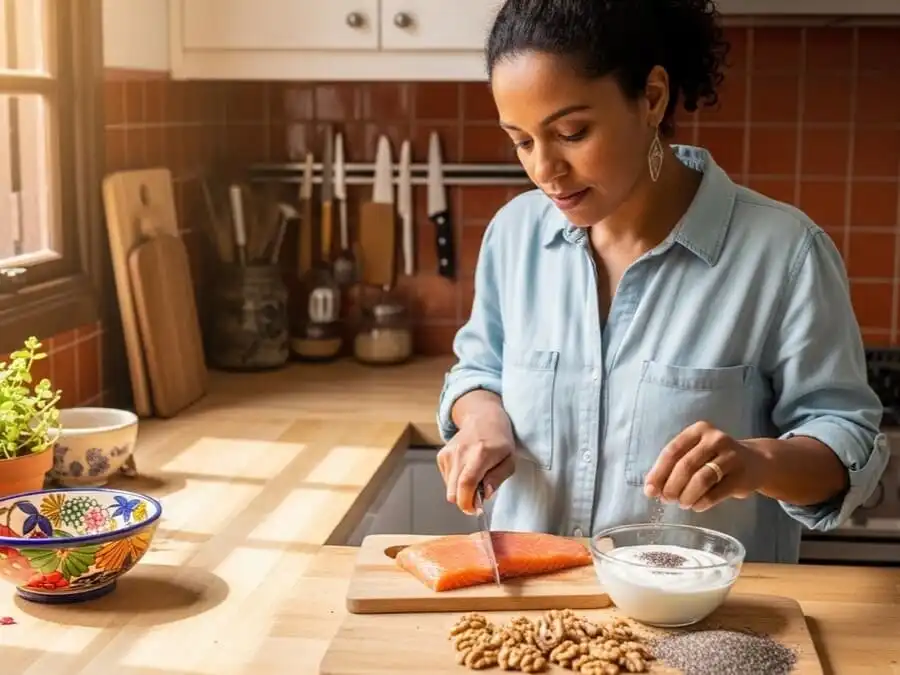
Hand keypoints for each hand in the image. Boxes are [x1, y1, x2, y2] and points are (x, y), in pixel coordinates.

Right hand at [437, 407, 515, 514]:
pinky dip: (456, 482)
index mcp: (480, 453)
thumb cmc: (499, 440)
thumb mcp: (509, 460)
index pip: (466, 484)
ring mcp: (448, 454)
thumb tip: (483, 495)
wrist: (482, 418)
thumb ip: (497, 479)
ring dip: (461, 490)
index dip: (468, 503)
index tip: (475, 510)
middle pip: (453, 491)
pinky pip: (447, 480)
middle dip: (465, 501)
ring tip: (475, 477)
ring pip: (449, 488)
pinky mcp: (441, 456)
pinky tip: (466, 470)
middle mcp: (460, 453)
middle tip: (478, 497)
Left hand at [643, 421, 769, 511]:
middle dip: (672, 486)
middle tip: (667, 500)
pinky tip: (696, 506)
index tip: (650, 490)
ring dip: (687, 495)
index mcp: (698, 430)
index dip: (658, 472)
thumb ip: (674, 467)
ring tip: (682, 504)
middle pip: (686, 465)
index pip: (672, 451)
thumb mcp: (696, 453)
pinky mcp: (742, 475)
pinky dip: (703, 502)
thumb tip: (652, 489)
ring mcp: (731, 456)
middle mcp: (715, 439)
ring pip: (702, 479)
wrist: (756, 462)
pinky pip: (717, 492)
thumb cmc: (716, 458)